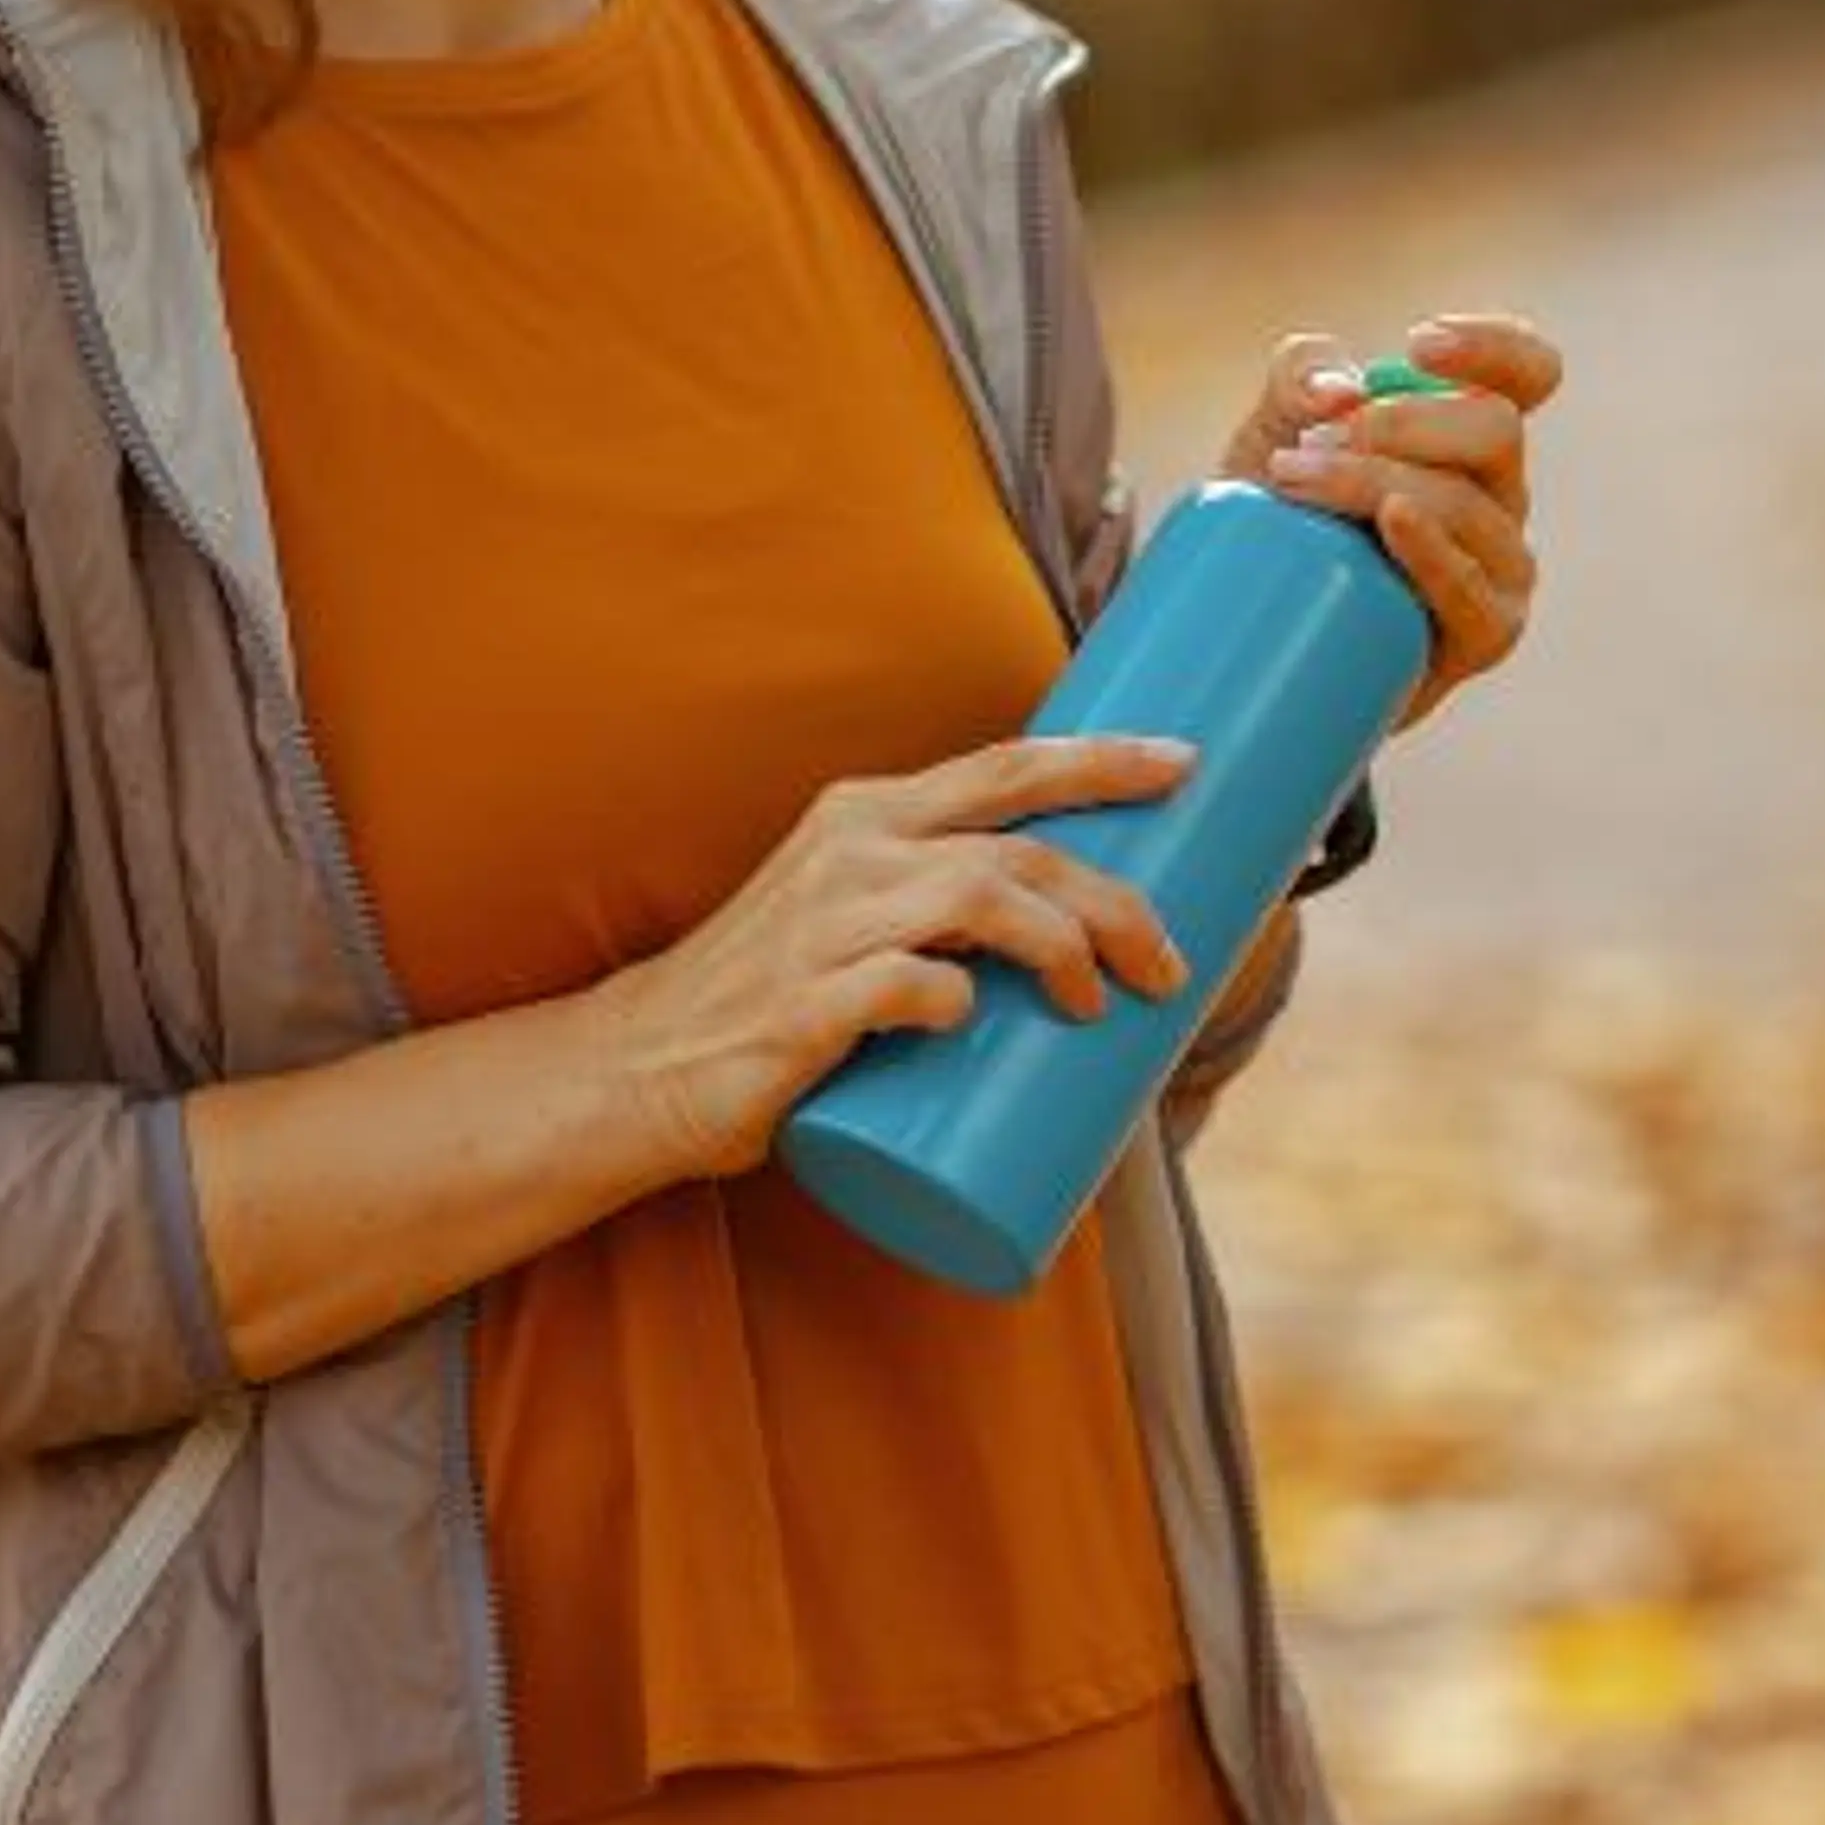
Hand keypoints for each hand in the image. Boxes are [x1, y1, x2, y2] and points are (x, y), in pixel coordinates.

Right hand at [584, 732, 1200, 1179]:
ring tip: (1098, 1002)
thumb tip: (1084, 933)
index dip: (1100, 760)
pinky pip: (901, 984)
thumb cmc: (777, 993)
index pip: (1005, 766)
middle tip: (1169, 961)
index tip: (1183, 763)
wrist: (641, 1065)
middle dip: (1115, 896)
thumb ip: (946, 903)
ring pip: (978, 898)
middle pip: (1017, 845)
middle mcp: (851, 851)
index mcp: (869, 815)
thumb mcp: (858, 914)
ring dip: (1062, 946)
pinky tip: (972, 1020)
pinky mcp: (801, 1007)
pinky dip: (952, 998)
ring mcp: (824, 926)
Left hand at [1216, 311, 1557, 734]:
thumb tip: (1340, 390)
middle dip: (1399, 421)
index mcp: (1471, 433)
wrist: (1262, 633)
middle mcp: (1501, 493)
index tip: (1418, 344)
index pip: (1530, 373)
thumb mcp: (1274, 431)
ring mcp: (1503, 565)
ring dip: (1372, 481)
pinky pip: (1471, 589)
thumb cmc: (1279, 522)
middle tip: (1313, 440)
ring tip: (1292, 483)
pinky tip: (1393, 520)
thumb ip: (1301, 378)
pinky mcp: (1486, 632)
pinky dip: (1430, 549)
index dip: (1494, 346)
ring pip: (1465, 504)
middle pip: (1495, 429)